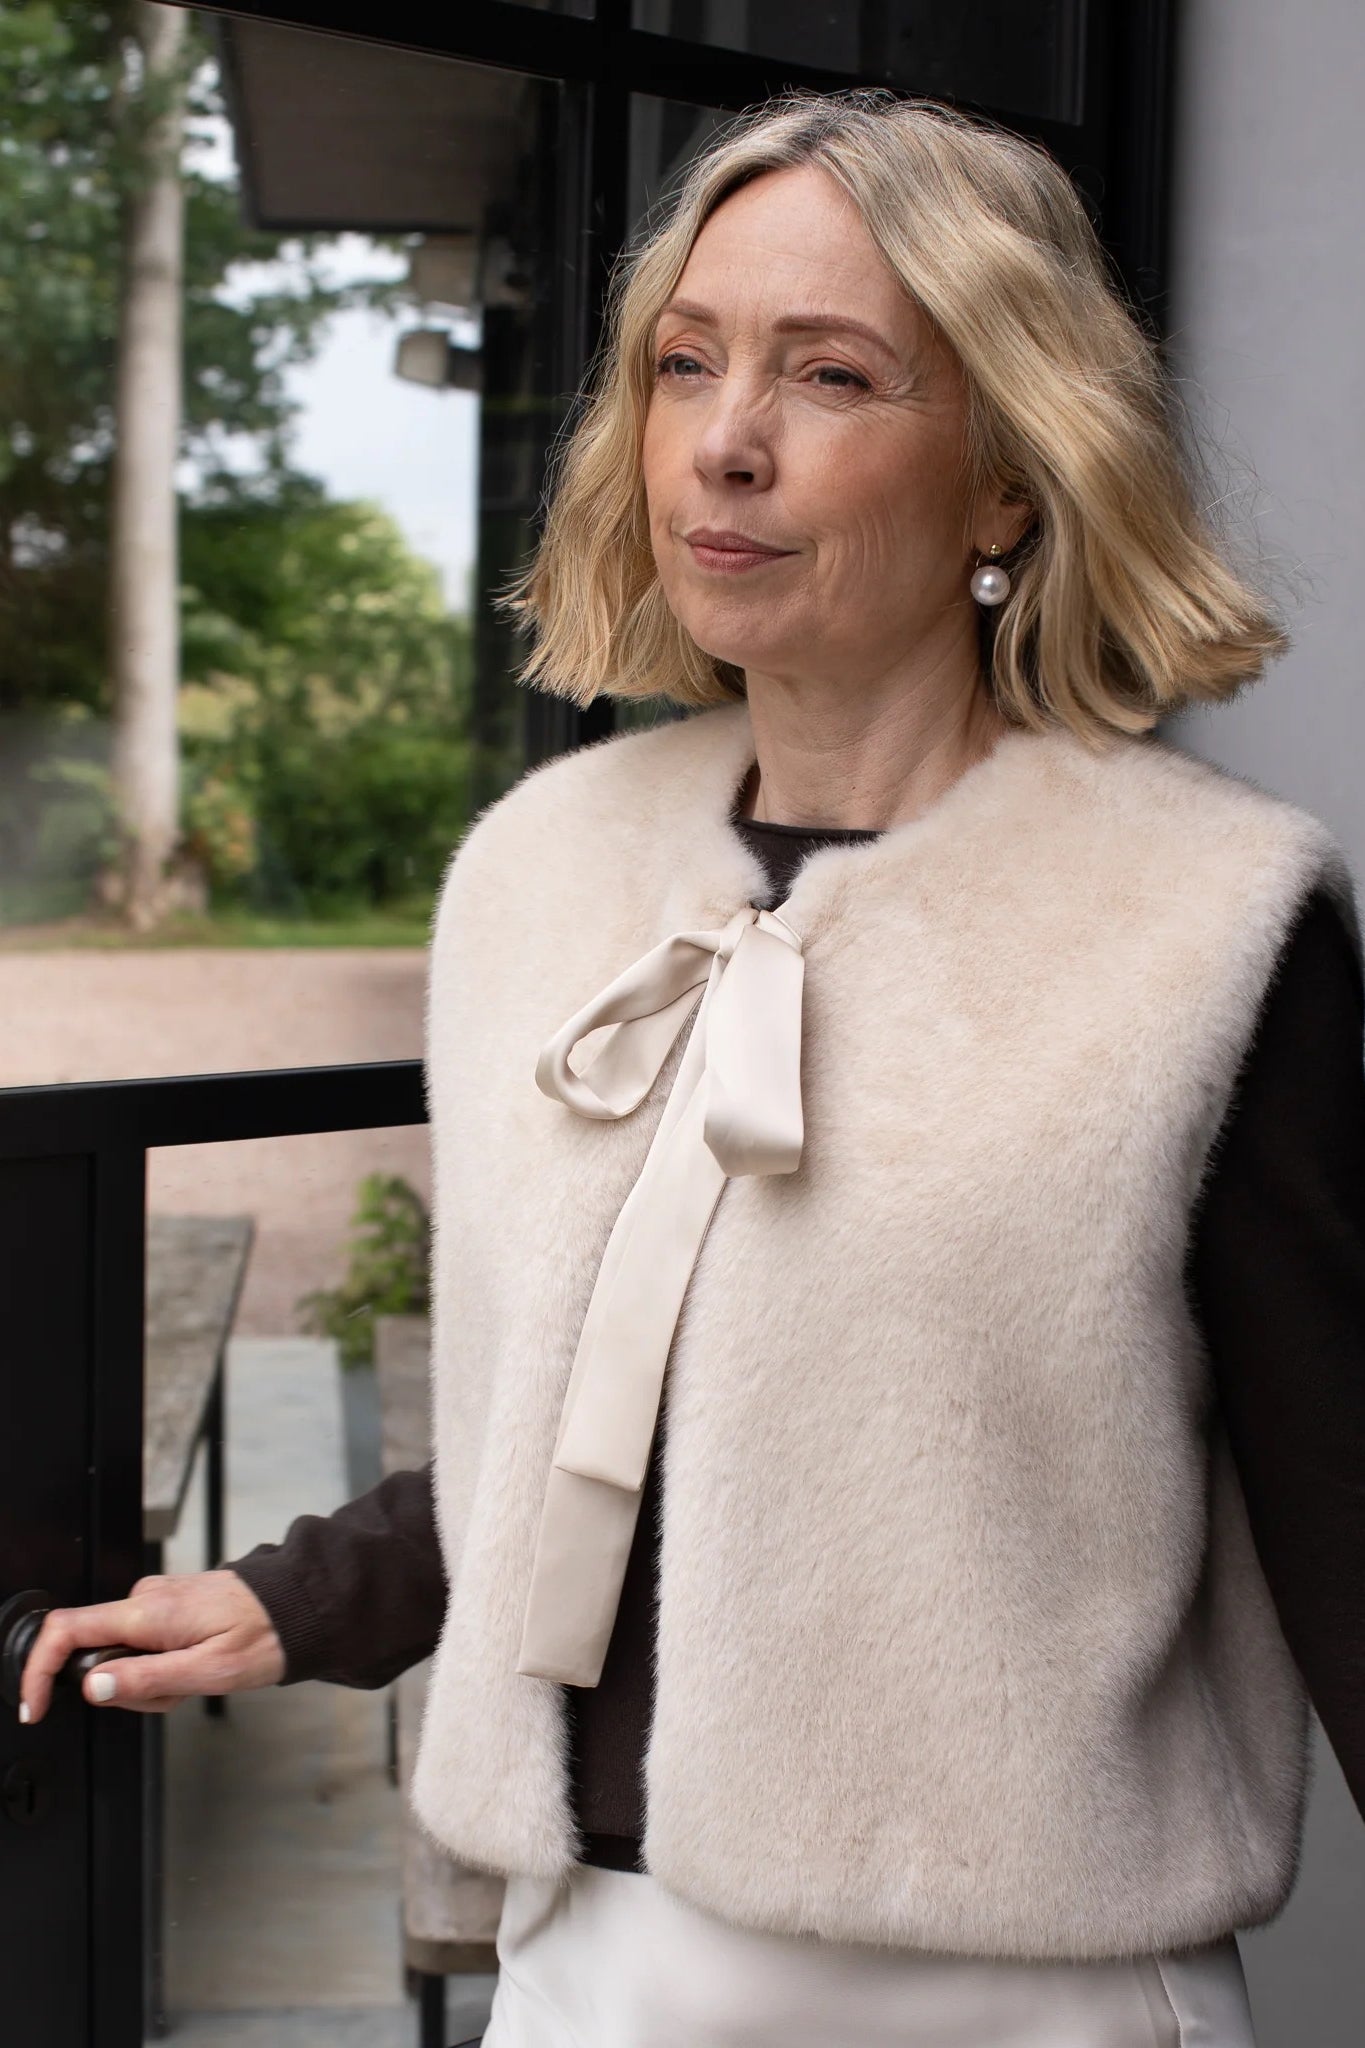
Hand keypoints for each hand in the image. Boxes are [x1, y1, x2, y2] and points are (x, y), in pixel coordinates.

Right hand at [17, 1570, 285, 1721]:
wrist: (299, 1605)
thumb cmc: (266, 1634)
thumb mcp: (209, 1671)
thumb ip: (146, 1680)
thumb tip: (92, 1687)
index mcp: (149, 1612)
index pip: (65, 1631)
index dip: (39, 1670)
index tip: (35, 1706)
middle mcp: (146, 1599)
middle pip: (97, 1655)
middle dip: (125, 1689)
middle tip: (175, 1694)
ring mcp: (156, 1601)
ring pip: (122, 1656)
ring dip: (151, 1682)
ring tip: (197, 1676)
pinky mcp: (168, 1606)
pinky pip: (144, 1646)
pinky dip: (163, 1668)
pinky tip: (197, 1664)